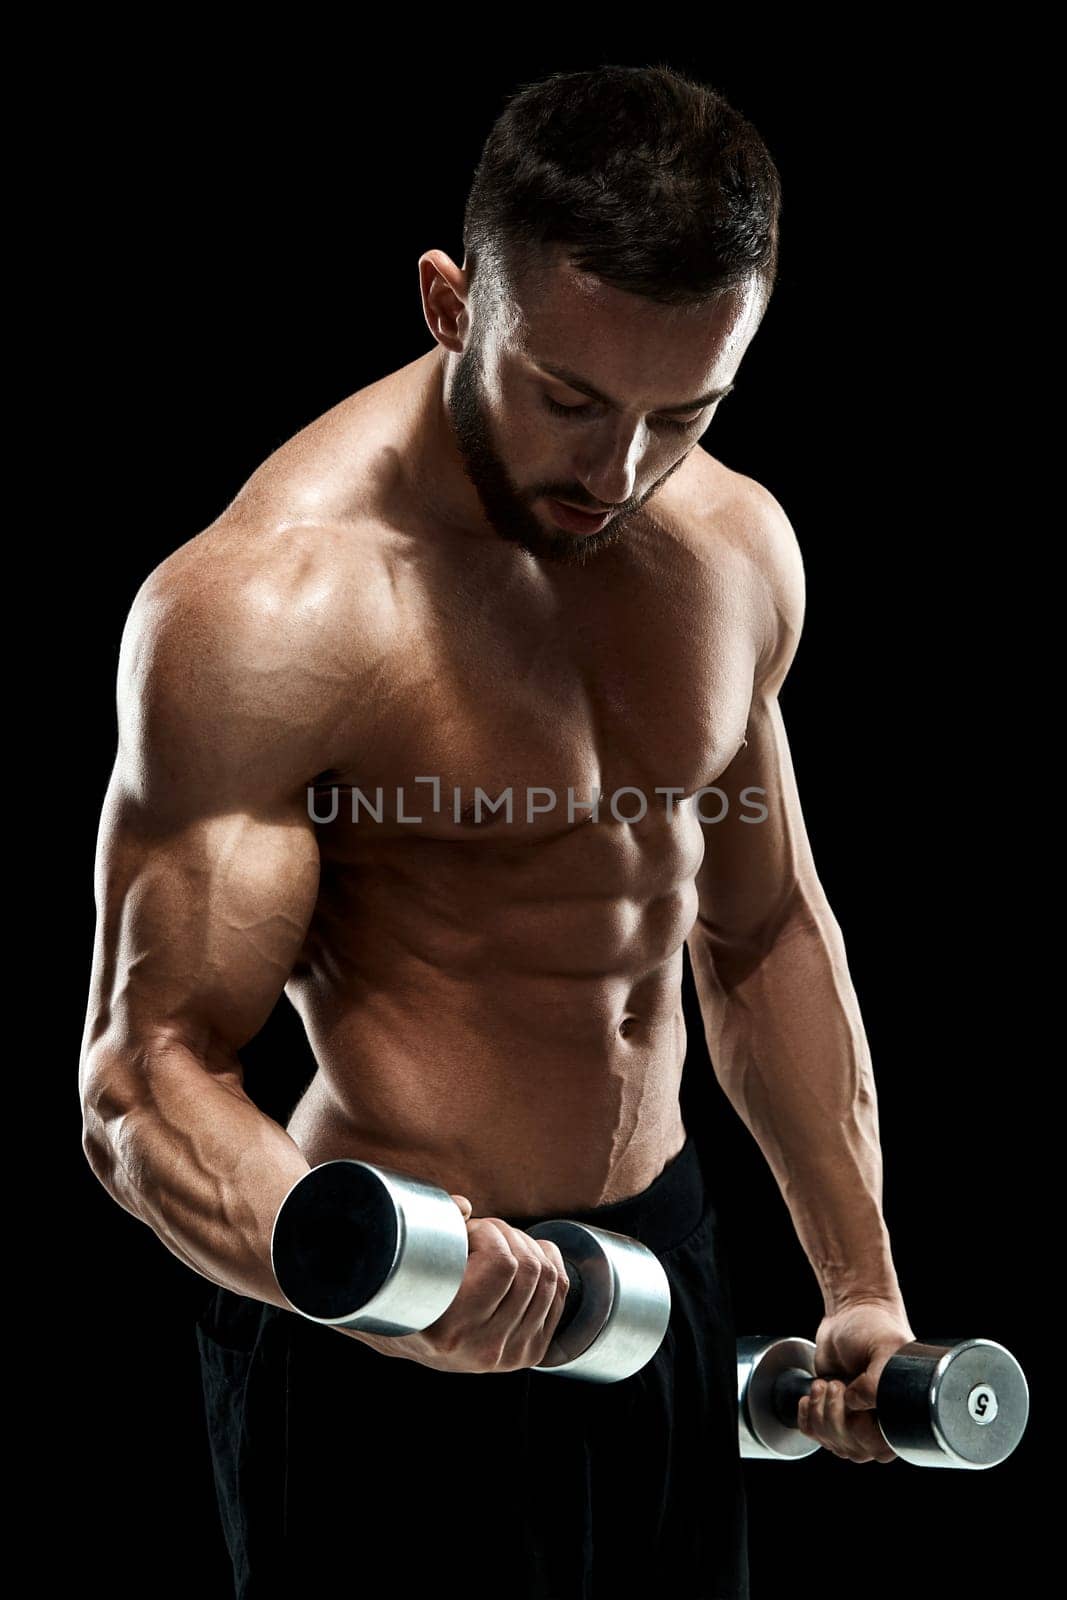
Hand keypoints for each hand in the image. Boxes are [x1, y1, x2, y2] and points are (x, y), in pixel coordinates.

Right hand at [337, 1194, 571, 1373]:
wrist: (408, 1340)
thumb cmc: (405, 1293)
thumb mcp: (408, 1264)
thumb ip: (434, 1229)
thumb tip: (464, 1207)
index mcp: (451, 1329)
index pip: (501, 1264)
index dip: (488, 1232)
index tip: (467, 1229)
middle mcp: (484, 1348)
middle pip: (529, 1269)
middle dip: (507, 1234)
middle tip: (482, 1232)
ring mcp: (510, 1355)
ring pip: (548, 1279)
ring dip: (527, 1246)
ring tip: (498, 1244)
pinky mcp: (529, 1352)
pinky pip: (559, 1293)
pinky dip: (549, 1261)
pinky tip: (528, 1252)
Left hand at [796, 1299, 916, 1462]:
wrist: (852, 1312)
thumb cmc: (875, 1328)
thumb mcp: (884, 1348)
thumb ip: (877, 1381)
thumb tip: (855, 1406)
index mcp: (900, 1415)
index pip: (879, 1448)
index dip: (859, 1430)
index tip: (851, 1397)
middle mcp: (879, 1423)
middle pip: (852, 1450)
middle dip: (834, 1418)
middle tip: (835, 1385)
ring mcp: (853, 1420)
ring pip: (831, 1443)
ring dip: (819, 1412)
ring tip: (824, 1383)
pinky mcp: (830, 1412)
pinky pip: (814, 1434)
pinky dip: (806, 1415)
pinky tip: (811, 1394)